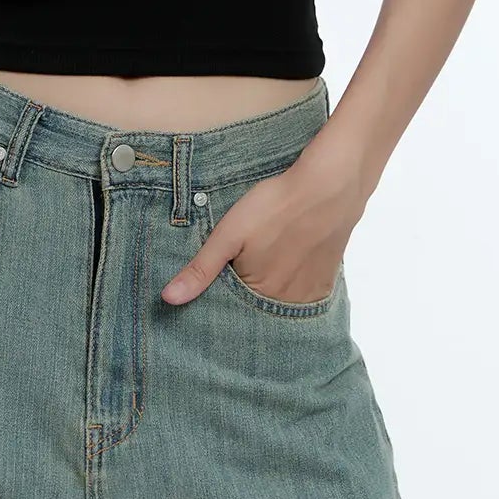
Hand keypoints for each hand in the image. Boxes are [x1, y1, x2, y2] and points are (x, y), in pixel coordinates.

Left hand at [160, 144, 361, 307]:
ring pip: (280, 304)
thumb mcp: (229, 234)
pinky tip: (286, 266)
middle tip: (243, 268)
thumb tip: (169, 299)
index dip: (219, 300)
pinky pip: (302, 296)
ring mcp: (310, 294)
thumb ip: (201, 269)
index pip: (230, 312)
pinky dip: (291, 288)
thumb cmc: (276, 207)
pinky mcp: (326, 281)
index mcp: (259, 294)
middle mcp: (286, 303)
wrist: (330, 186)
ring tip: (264, 267)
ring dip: (268, 296)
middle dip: (244, 300)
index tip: (215, 285)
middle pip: (257, 311)